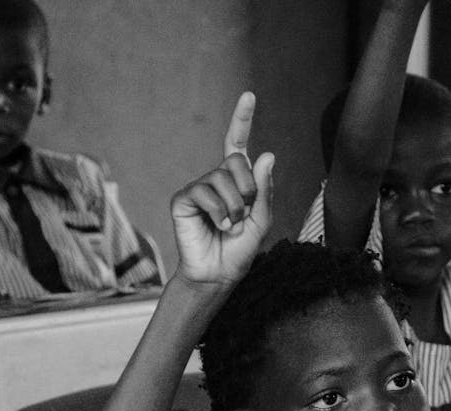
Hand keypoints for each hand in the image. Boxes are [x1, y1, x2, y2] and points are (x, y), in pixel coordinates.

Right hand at [169, 92, 274, 289]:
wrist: (219, 274)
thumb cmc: (240, 249)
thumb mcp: (262, 220)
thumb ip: (264, 190)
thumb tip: (267, 154)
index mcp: (237, 181)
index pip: (237, 144)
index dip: (242, 119)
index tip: (249, 96)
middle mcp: (216, 179)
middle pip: (236, 161)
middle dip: (248, 189)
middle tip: (244, 214)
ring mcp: (198, 188)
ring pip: (221, 178)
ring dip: (234, 207)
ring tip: (230, 225)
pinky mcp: (182, 199)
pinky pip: (204, 192)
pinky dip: (218, 212)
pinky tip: (217, 226)